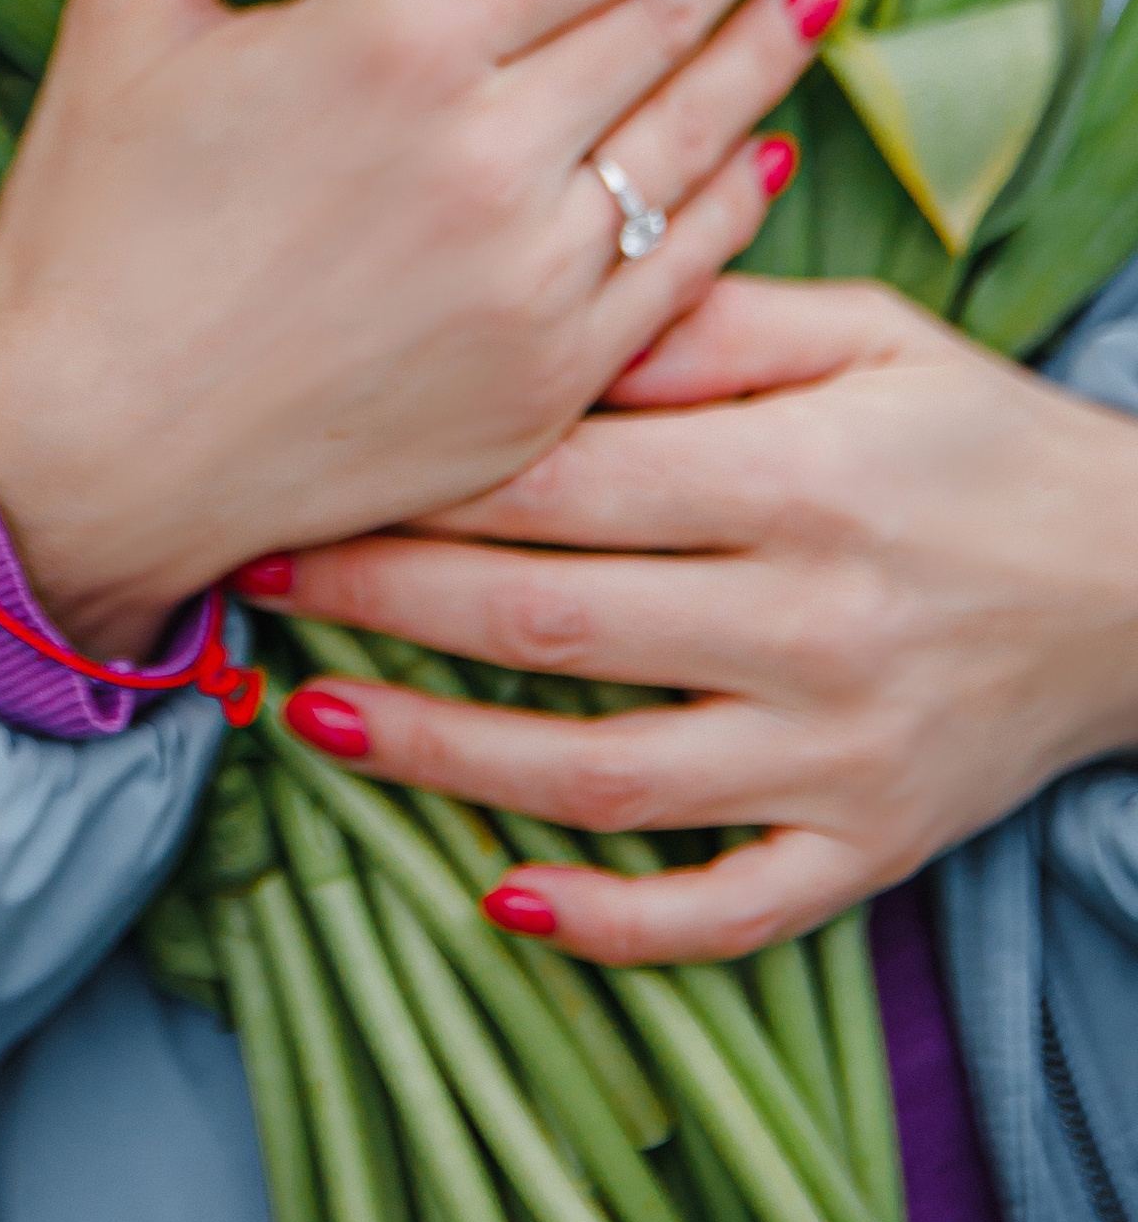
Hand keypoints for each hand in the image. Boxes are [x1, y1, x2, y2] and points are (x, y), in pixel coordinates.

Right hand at [0, 0, 838, 656]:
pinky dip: (735, 196)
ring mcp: (535, 281)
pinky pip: (683, 269)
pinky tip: (760, 152)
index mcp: (397, 43)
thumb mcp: (119, 20)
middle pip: (674, 15)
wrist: (84, 465)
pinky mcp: (549, 384)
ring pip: (700, 138)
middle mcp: (491, 155)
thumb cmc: (89, 231)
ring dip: (765, 55)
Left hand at [281, 274, 1137, 958]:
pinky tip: (499, 897)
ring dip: (443, 757)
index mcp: (797, 477)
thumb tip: (557, 300)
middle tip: (250, 580)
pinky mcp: (871, 849)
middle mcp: (809, 622)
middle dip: (383, 604)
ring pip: (606, 777)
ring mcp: (839, 753)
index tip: (300, 466)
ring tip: (312, 720)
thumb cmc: (972, 433)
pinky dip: (612, 920)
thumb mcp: (865, 332)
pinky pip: (726, 904)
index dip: (418, 478)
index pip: (564, 482)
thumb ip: (707, 323)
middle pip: (551, 625)